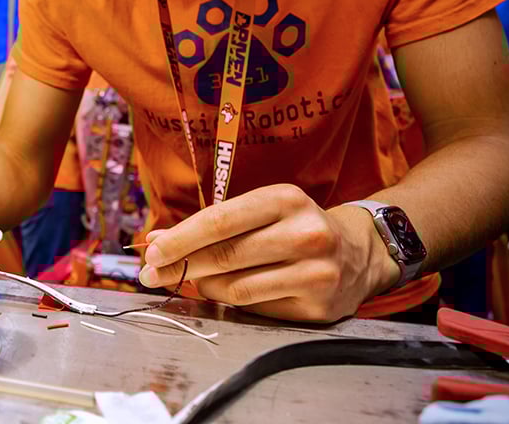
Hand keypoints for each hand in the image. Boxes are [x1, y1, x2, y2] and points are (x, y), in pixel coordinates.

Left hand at [139, 184, 399, 321]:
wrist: (358, 252)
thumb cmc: (293, 227)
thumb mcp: (258, 212)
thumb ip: (210, 225)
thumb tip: (155, 241)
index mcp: (285, 199)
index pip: (220, 221)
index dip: (180, 239)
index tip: (150, 252)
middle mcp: (305, 233)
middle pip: (225, 255)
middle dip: (180, 266)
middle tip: (150, 275)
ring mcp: (315, 272)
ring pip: (236, 288)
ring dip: (205, 286)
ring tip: (194, 280)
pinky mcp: (318, 305)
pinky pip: (256, 308)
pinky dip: (231, 302)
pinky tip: (224, 292)